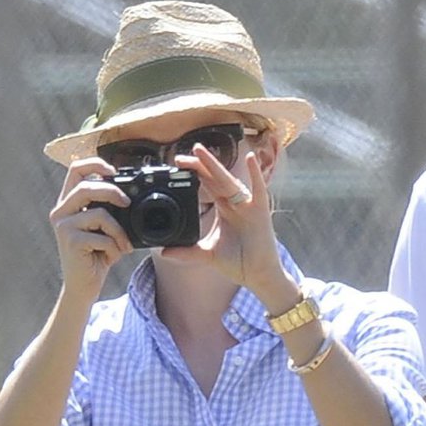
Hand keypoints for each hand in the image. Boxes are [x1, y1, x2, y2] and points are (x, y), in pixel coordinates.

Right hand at [49, 157, 133, 301]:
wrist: (83, 286)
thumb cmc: (96, 256)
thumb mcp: (104, 229)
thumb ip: (110, 210)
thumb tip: (130, 196)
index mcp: (68, 203)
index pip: (75, 169)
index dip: (95, 163)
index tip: (115, 171)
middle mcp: (60, 211)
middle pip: (87, 186)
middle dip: (113, 192)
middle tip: (128, 204)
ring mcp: (63, 226)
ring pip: (99, 214)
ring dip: (119, 231)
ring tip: (123, 245)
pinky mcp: (70, 241)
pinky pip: (102, 237)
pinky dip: (114, 248)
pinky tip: (112, 257)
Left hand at [185, 142, 284, 293]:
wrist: (258, 275)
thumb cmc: (239, 262)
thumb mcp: (208, 254)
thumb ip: (187, 252)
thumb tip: (164, 252)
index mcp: (224, 208)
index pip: (206, 184)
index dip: (193, 173)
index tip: (175, 166)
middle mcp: (235, 202)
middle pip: (214, 178)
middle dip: (198, 165)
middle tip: (181, 154)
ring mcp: (248, 205)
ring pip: (229, 180)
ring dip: (214, 165)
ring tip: (199, 150)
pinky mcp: (260, 212)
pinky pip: (258, 189)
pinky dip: (256, 174)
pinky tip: (251, 158)